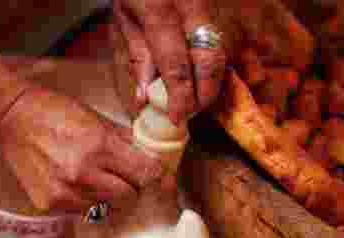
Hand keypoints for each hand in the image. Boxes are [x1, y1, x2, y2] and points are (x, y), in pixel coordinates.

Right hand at [0, 85, 164, 211]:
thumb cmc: (55, 112)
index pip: (146, 174)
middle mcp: (84, 173)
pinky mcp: (50, 204)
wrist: (11, 119)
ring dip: (107, 196)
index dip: (156, 177)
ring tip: (92, 176)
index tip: (158, 178)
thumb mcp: (97, 119)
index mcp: (100, 146)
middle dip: (131, 187)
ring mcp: (65, 192)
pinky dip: (85, 201)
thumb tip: (152, 158)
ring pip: (106, 207)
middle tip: (124, 177)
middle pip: (129, 197)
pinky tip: (74, 182)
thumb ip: (125, 141)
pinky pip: (82, 210)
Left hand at [114, 0, 227, 123]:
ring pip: (219, 49)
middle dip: (205, 93)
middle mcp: (190, 5)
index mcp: (160, 8)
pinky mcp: (212, 6)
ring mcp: (205, 4)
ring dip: (211, 80)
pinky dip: (212, 63)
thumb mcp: (123, 16)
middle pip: (210, 59)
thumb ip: (138, 57)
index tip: (178, 119)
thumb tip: (145, 99)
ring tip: (194, 97)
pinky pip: (218, 39)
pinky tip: (201, 76)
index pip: (176, 64)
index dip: (180, 97)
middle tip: (192, 111)